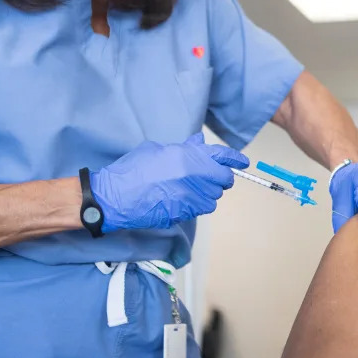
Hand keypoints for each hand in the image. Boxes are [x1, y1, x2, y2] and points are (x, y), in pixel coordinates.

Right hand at [90, 132, 248, 231]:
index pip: (222, 156)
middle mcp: (193, 177)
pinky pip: (201, 209)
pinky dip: (198, 204)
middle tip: (215, 177)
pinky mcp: (183, 214)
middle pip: (223, 179)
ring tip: (194, 189)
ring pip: (214, 197)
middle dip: (222, 178)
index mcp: (187, 156)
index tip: (244, 163)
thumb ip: (182, 149)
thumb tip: (199, 144)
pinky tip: (185, 200)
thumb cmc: (131, 170)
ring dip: (209, 192)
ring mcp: (189, 197)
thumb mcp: (156, 150)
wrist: (114, 197)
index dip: (236, 159)